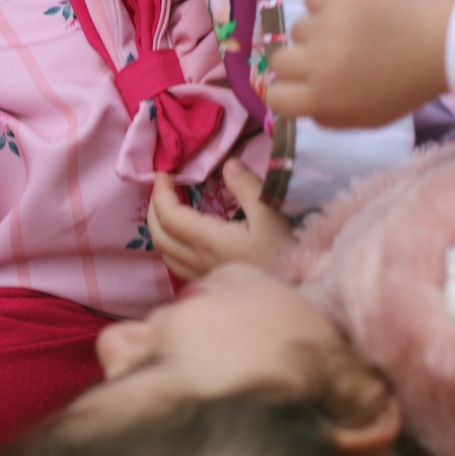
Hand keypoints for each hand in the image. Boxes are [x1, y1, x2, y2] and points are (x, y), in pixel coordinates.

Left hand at [148, 161, 292, 281]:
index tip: (163, 174)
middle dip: (153, 208)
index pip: (169, 217)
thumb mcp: (271, 212)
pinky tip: (182, 235)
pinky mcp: (209, 282)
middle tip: (161, 187)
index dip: (160, 193)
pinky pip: (176, 264)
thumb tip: (228, 165)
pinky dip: (170, 244)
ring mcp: (202, 274)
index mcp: (210, 241)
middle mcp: (199, 260)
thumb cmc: (287, 251)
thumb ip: (247, 186)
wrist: (301, 290)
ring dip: (158, 227)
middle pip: (159, 235)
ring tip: (167, 207)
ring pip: (165, 253)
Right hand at [266, 0, 453, 127]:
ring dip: (317, 32)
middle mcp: (317, 64)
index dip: (287, 89)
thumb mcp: (364, 120)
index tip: (303, 83)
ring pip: (298, 28)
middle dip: (298, 61)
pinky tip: (348, 12)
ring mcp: (326, 27)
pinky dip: (326, 3)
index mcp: (322, 99)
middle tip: (324, 56)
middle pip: (278, 60)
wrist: (441, 45)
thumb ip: (323, 116)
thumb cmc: (404, 86)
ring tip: (349, 33)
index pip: (274, 95)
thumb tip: (297, 102)